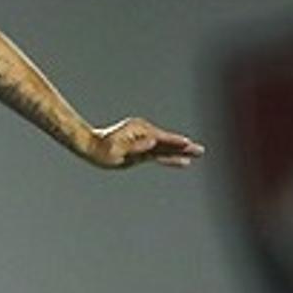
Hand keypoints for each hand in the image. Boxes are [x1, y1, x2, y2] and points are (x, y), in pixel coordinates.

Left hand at [86, 117, 204, 169]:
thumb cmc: (102, 147)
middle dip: (184, 147)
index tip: (187, 143)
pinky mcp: (143, 149)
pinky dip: (171, 156)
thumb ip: (136, 146)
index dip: (174, 142)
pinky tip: (182, 161)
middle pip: (168, 142)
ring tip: (197, 154)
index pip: (161, 139)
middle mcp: (145, 133)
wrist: (91, 146)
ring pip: (165, 147)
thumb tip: (152, 142)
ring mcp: (144, 140)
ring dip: (181, 151)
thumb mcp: (116, 148)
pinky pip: (160, 153)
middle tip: (200, 150)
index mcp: (140, 131)